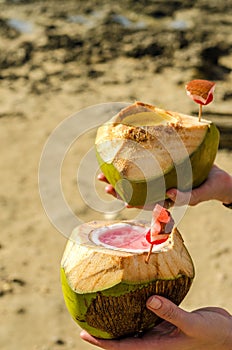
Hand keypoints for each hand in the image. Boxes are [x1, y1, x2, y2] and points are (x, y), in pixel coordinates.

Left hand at [80, 295, 231, 349]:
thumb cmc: (214, 336)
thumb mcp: (193, 326)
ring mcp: (161, 328)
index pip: (123, 346)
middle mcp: (155, 338)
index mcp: (157, 346)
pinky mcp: (167, 318)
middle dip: (105, 328)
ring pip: (134, 322)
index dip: (102, 341)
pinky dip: (138, 303)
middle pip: (124, 335)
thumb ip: (171, 313)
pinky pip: (148, 311)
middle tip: (88, 314)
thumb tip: (149, 300)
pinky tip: (133, 292)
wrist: (229, 333)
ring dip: (120, 314)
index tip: (83, 333)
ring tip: (104, 301)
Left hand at [98, 165, 231, 207]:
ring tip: (105, 173)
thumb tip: (168, 195)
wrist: (219, 179)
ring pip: (138, 180)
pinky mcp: (165, 168)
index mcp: (167, 200)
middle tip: (104, 183)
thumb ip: (186, 196)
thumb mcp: (200, 193)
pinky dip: (135, 164)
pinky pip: (147, 167)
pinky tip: (124, 156)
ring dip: (121, 177)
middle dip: (119, 189)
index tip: (120, 199)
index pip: (147, 202)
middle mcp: (161, 190)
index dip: (133, 201)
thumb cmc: (211, 187)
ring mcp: (162, 179)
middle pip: (137, 192)